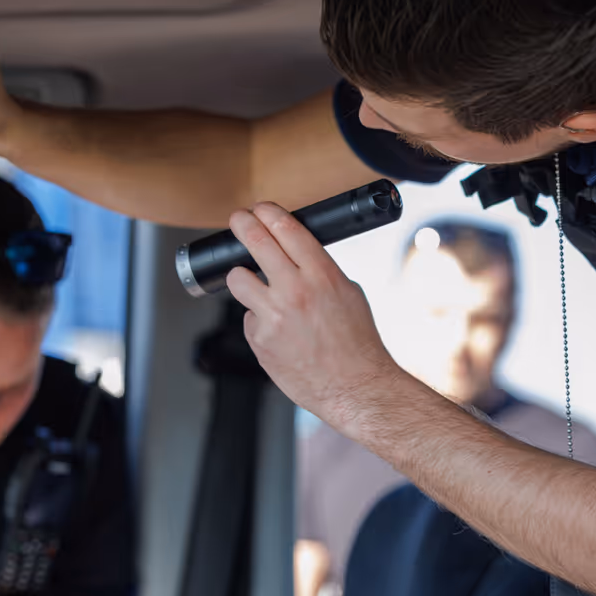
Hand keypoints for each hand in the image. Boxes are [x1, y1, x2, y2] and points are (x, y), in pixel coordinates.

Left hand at [225, 203, 403, 425]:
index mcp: (322, 275)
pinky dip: (259, 321)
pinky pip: (248, 318)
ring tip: (253, 283)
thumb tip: (297, 257)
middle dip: (243, 223)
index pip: (287, 229)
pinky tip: (279, 333)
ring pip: (238, 278)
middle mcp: (295, 291)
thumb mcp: (348, 294)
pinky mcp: (260, 340)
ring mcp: (274, 316)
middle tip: (238, 219)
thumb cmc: (358, 344)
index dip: (268, 212)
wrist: (355, 387)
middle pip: (256, 242)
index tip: (260, 208)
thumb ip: (320, 272)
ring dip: (243, 277)